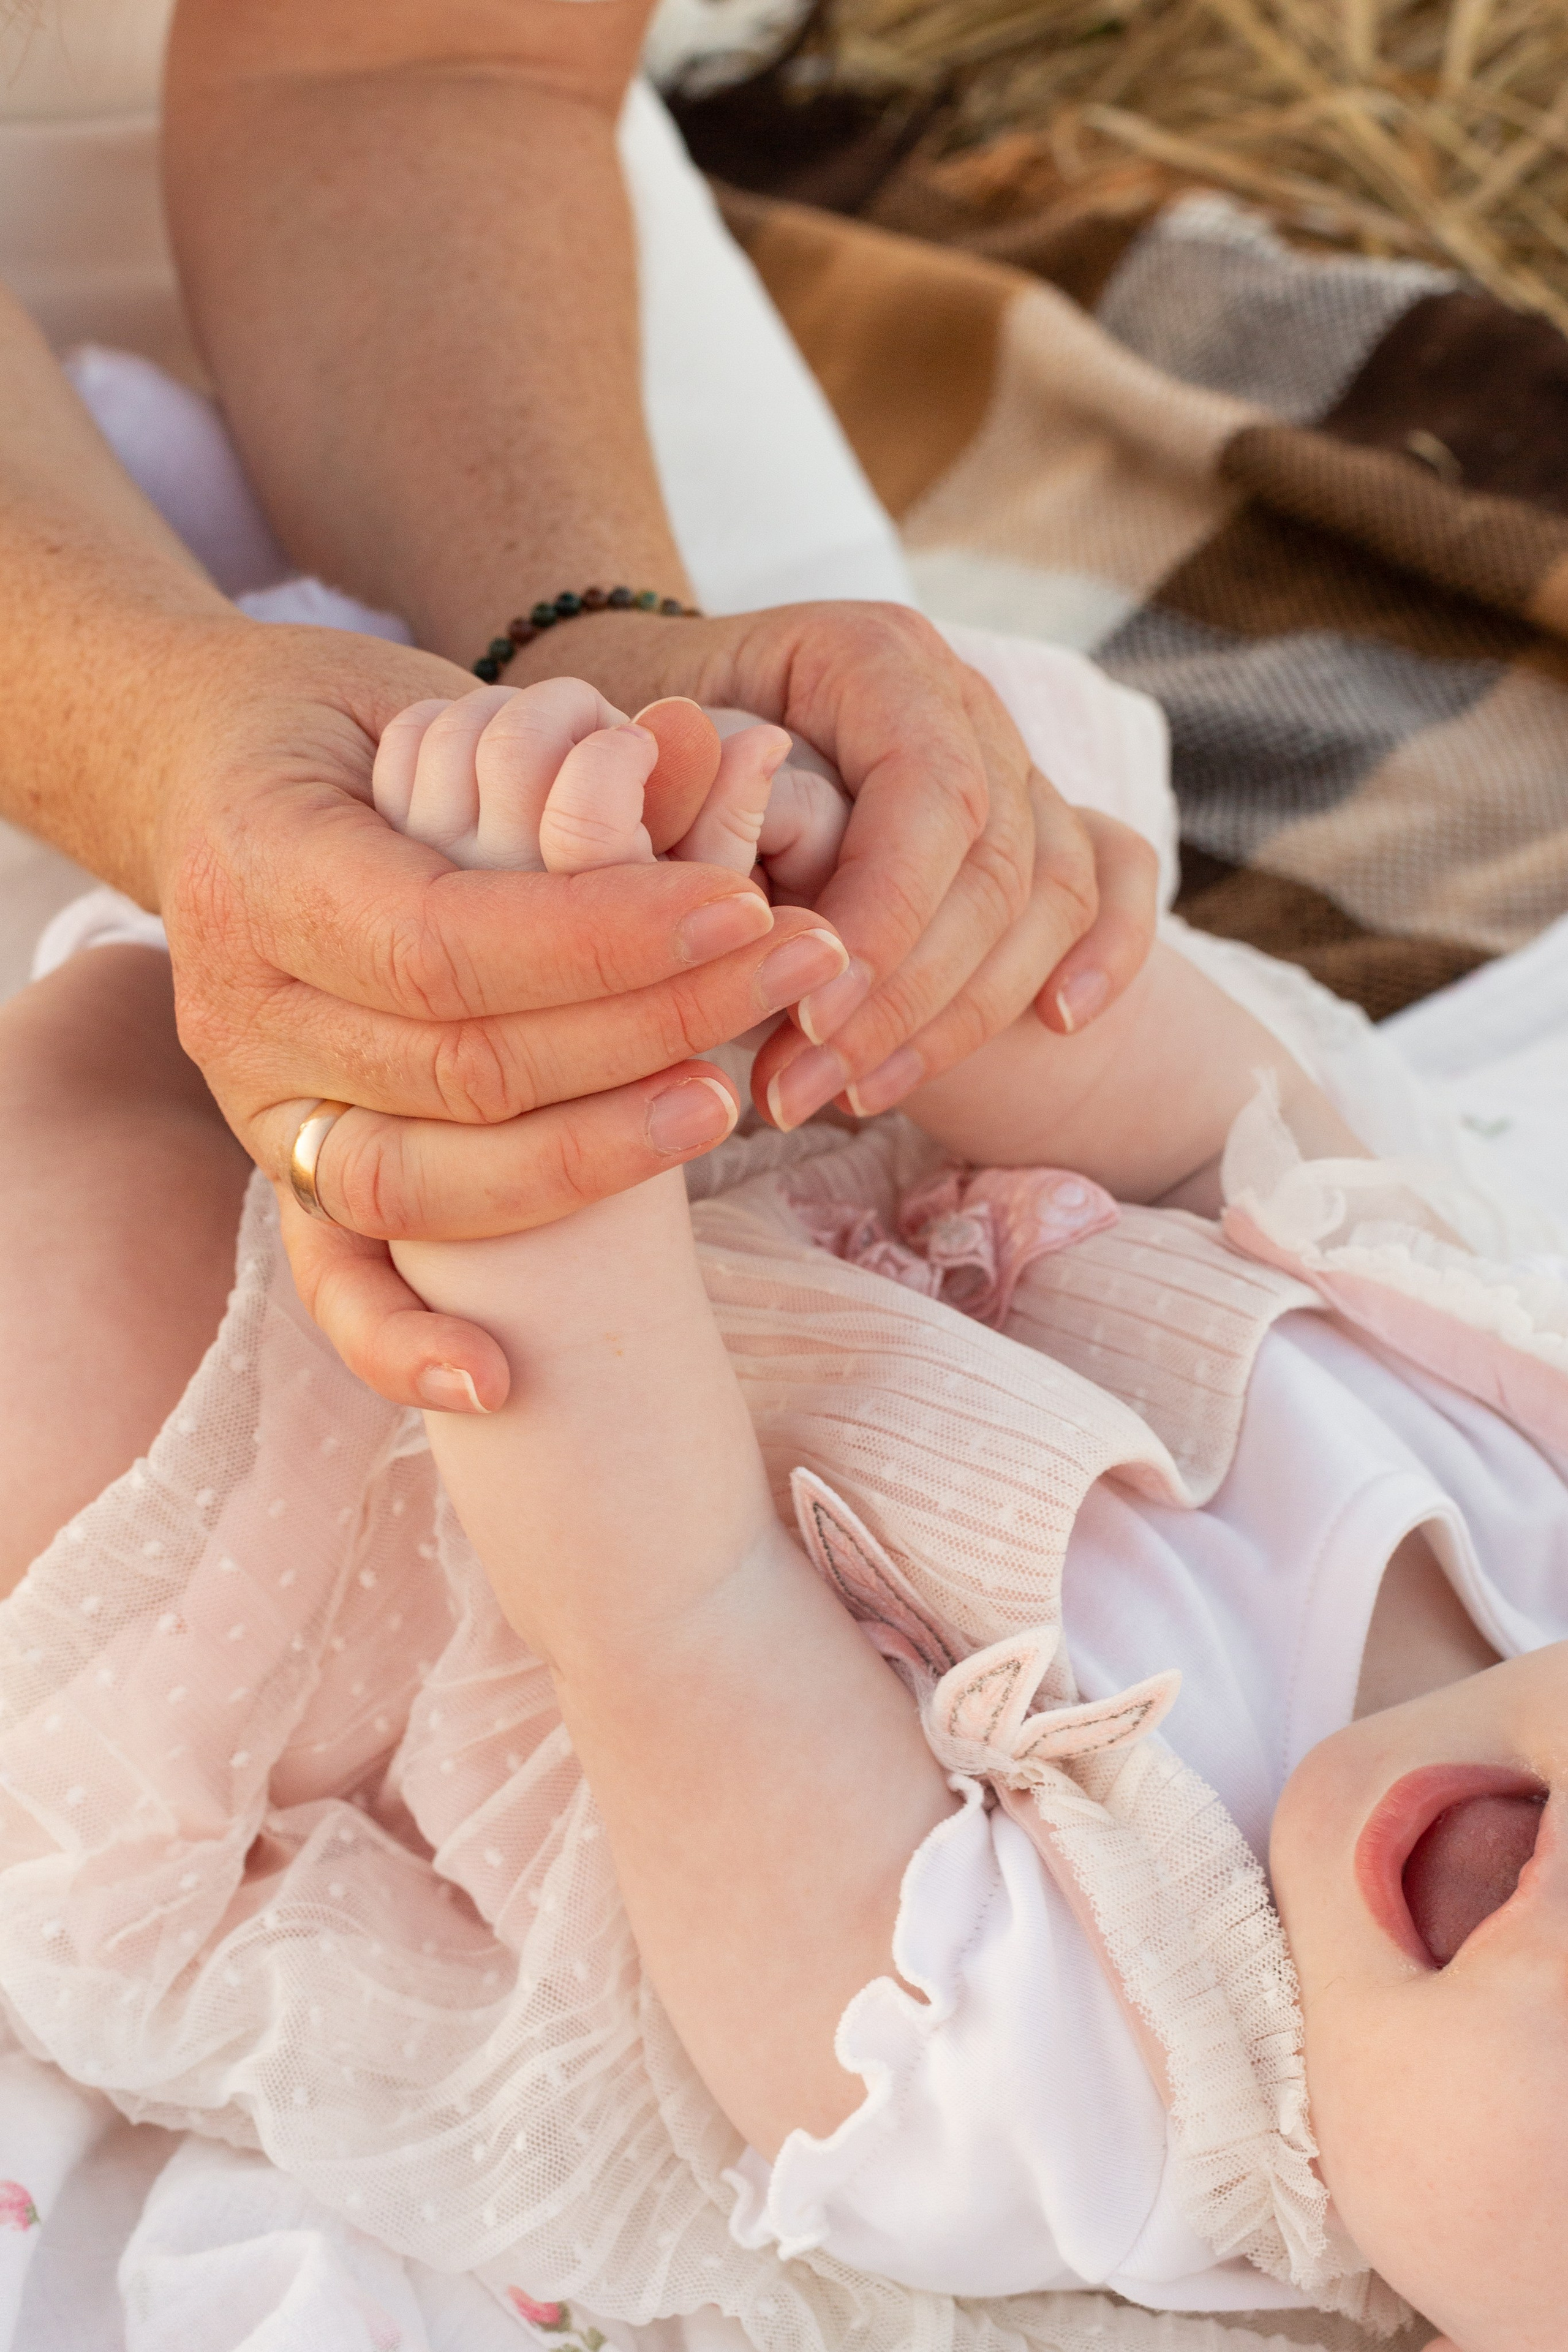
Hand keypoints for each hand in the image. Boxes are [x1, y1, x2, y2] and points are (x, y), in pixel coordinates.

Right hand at [152, 619, 850, 1413]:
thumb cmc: (349, 740)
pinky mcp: (279, 1176)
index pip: (449, 940)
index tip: (745, 906)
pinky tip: (494, 1382)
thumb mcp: (429, 702)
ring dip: (587, 1158)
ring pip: (419, 1181)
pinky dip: (400, 1345)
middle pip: (461, 1064)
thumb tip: (695, 740)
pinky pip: (329, 1283)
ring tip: (722, 1103)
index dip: (606, 940)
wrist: (215, 785)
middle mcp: (242, 1006)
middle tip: (794, 968)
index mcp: (264, 867)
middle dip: (647, 1028)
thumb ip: (551, 745)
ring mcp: (256, 1107)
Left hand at [505, 600, 1160, 1128]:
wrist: (668, 726)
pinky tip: (1058, 1025)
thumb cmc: (636, 751)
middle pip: (994, 858)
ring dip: (965, 1013)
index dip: (884, 920)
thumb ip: (672, 820)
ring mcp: (1013, 753)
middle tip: (798, 1095)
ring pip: (1049, 890)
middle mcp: (961, 696)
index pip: (928, 795)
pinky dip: (1106, 951)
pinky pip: (1114, 875)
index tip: (804, 1022)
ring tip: (857, 1097)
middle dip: (905, 1000)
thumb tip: (713, 921)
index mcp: (872, 655)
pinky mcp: (1042, 816)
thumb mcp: (621, 763)